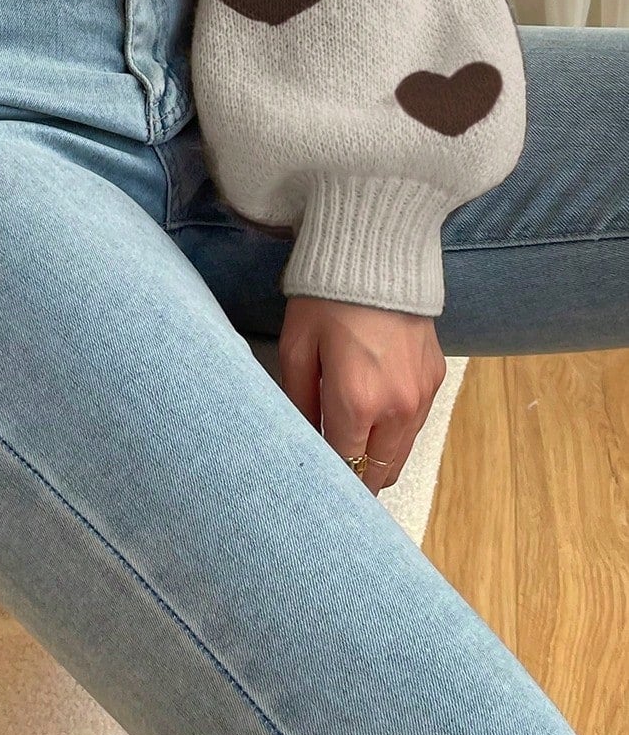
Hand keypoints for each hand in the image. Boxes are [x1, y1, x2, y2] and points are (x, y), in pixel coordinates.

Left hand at [277, 295, 447, 493]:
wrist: (377, 255)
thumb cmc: (325, 301)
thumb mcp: (297, 349)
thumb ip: (299, 404)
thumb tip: (303, 442)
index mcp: (357, 403)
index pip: (345, 467)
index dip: (329, 477)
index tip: (316, 479)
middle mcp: (397, 409)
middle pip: (379, 473)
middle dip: (355, 477)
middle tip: (332, 466)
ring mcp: (423, 396)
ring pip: (400, 454)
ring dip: (377, 457)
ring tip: (351, 440)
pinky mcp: (436, 380)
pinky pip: (415, 425)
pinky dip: (395, 429)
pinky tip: (374, 407)